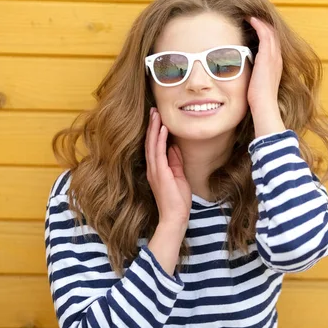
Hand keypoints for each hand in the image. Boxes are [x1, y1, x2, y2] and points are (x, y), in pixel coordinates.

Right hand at [145, 108, 191, 228]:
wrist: (175, 217)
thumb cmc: (177, 200)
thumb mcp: (178, 177)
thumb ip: (175, 162)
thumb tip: (174, 147)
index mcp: (156, 169)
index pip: (153, 147)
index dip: (154, 132)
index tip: (157, 118)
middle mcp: (152, 168)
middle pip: (150, 142)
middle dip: (151, 125)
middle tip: (153, 110)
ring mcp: (155, 170)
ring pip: (152, 144)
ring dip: (154, 128)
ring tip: (156, 114)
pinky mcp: (160, 173)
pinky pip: (158, 152)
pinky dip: (160, 139)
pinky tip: (162, 129)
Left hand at [245, 17, 285, 136]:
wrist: (263, 105)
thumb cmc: (258, 99)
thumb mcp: (256, 84)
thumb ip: (253, 76)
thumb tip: (240, 73)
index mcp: (275, 65)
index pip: (272, 44)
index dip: (265, 33)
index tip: (255, 26)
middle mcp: (277, 58)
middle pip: (273, 34)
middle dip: (264, 24)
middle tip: (253, 16)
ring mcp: (274, 56)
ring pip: (270, 31)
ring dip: (261, 21)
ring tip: (251, 15)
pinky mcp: (267, 55)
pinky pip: (265, 33)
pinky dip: (258, 24)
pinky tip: (250, 19)